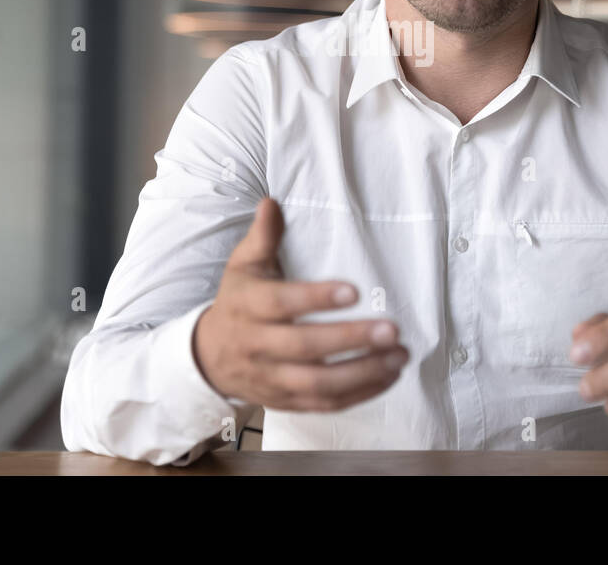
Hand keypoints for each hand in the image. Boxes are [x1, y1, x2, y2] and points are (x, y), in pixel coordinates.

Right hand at [193, 197, 409, 410]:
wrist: (208, 357)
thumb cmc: (237, 302)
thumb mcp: (242, 266)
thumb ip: (262, 237)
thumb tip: (271, 202)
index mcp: (248, 306)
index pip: (281, 303)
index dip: (316, 298)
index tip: (353, 291)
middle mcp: (258, 345)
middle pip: (304, 347)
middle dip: (350, 339)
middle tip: (391, 329)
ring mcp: (271, 378)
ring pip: (317, 384)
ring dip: (362, 373)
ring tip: (399, 355)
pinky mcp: (286, 401)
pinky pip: (324, 404)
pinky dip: (359, 394)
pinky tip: (388, 376)